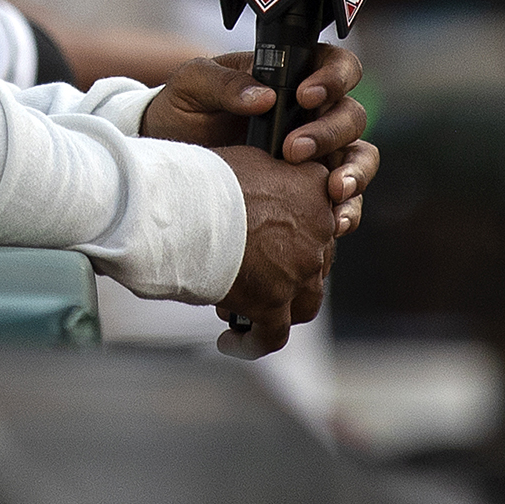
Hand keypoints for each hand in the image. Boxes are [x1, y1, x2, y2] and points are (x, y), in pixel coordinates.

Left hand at [141, 46, 377, 237]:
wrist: (168, 167)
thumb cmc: (182, 113)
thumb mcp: (191, 87)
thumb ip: (222, 82)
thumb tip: (263, 97)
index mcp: (292, 78)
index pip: (336, 66)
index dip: (333, 77)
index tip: (305, 96)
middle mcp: (314, 115)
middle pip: (351, 115)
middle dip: (330, 132)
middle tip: (293, 150)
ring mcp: (319, 154)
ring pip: (359, 158)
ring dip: (354, 173)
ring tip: (332, 191)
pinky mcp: (314, 191)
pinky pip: (347, 201)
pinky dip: (349, 210)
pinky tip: (336, 223)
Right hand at [212, 146, 333, 357]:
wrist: (185, 208)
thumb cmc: (206, 179)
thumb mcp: (250, 161)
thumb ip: (271, 176)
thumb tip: (261, 185)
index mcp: (313, 190)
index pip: (319, 215)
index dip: (297, 229)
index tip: (274, 235)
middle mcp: (317, 232)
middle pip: (314, 261)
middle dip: (286, 270)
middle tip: (254, 273)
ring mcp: (299, 271)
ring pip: (304, 303)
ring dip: (282, 308)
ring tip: (252, 312)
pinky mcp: (274, 303)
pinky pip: (272, 335)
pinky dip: (253, 342)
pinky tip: (231, 342)